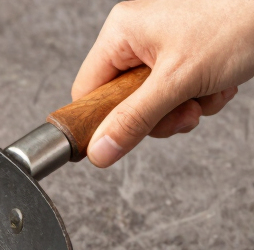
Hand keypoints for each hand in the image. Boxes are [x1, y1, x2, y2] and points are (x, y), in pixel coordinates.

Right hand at [74, 0, 253, 166]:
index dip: (104, 120)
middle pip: (123, 100)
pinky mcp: (184, 51)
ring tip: (208, 92)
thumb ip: (134, 120)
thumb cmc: (236, 24)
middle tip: (184, 112)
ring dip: (184, 107)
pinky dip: (200, 95)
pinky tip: (219, 83)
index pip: (88, 91)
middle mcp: (136, 36)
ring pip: (154, 100)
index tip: (125, 136)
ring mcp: (161, 44)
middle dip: (159, 115)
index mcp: (121, 33)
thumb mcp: (177, 82)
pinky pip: (177, 90)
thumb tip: (99, 151)